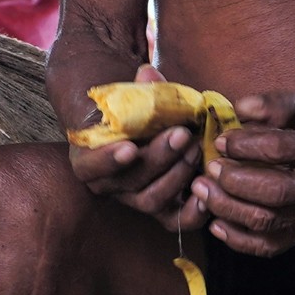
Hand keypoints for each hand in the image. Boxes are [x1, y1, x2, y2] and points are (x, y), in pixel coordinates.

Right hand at [65, 65, 207, 230]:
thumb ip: (140, 87)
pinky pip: (175, 221)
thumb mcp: (133, 96)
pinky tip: (205, 191)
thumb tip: (148, 72)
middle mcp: (111, 185)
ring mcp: (136, 199)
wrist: (145, 127)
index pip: (90, 167)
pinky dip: (192, 212)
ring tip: (196, 147)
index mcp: (90, 158)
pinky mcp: (162, 210)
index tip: (129, 148)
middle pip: (131, 182)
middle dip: (159, 158)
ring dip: (177, 174)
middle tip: (183, 134)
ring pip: (152, 200)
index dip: (108, 161)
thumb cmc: (135, 110)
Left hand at [190, 92, 294, 256]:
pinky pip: (269, 247)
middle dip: (233, 181)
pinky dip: (238, 240)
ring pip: (268, 223)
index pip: (281, 150)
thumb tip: (238, 107)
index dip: (245, 145)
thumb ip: (278, 104)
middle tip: (209, 168)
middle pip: (274, 192)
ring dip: (228, 209)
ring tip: (203, 191)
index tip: (222, 140)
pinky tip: (217, 223)